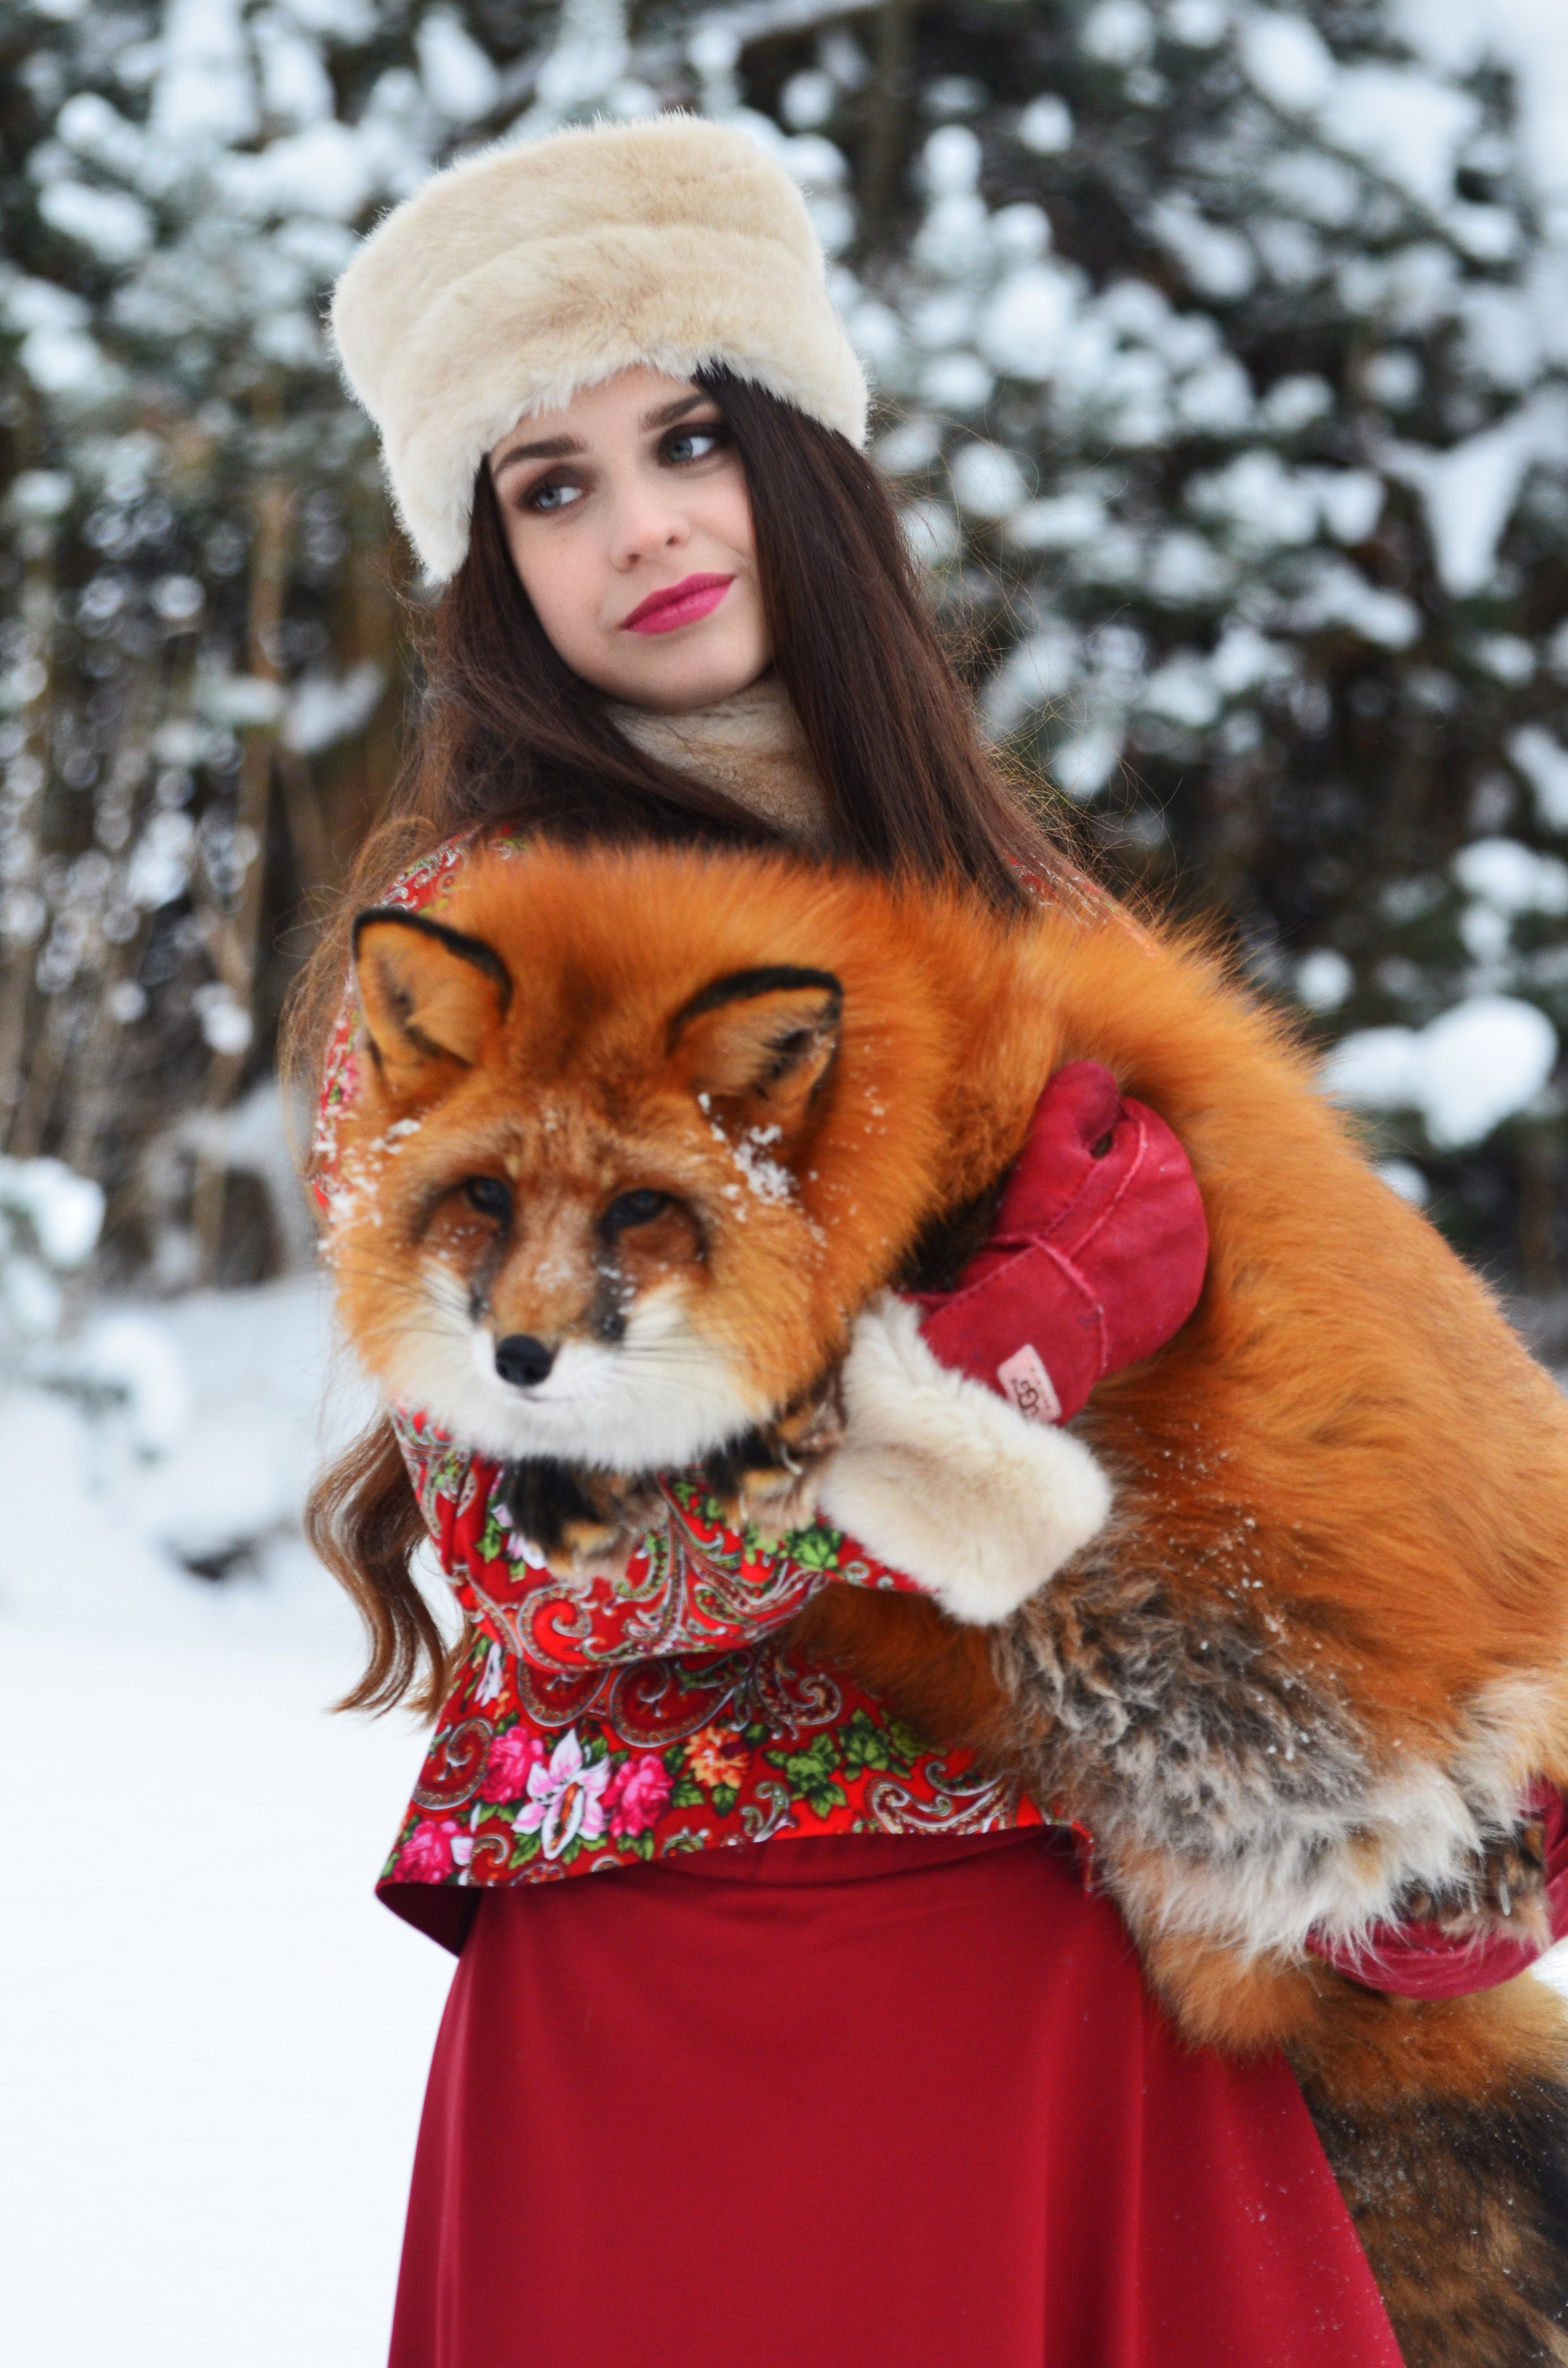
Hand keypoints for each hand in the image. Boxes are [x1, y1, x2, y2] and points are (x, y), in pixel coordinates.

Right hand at [906, 1061, 1208, 1425]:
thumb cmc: (1038, 1232)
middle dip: (1117, 1179)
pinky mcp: (1179, 1302)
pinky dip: (1133, 1264)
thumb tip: (1098, 1076)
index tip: (1067, 1158)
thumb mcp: (1047, 1150)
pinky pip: (1158, 1267)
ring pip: (1157, 1220)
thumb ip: (1077, 1099)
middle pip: (1153, 1174)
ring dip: (1128, 1221)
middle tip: (1070, 1201)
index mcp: (1165, 1163)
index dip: (1097, 1137)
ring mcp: (1188, 1260)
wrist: (1039, 1321)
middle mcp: (1191, 1210)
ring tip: (1080, 1238)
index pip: (1138, 1126)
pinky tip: (1095, 1271)